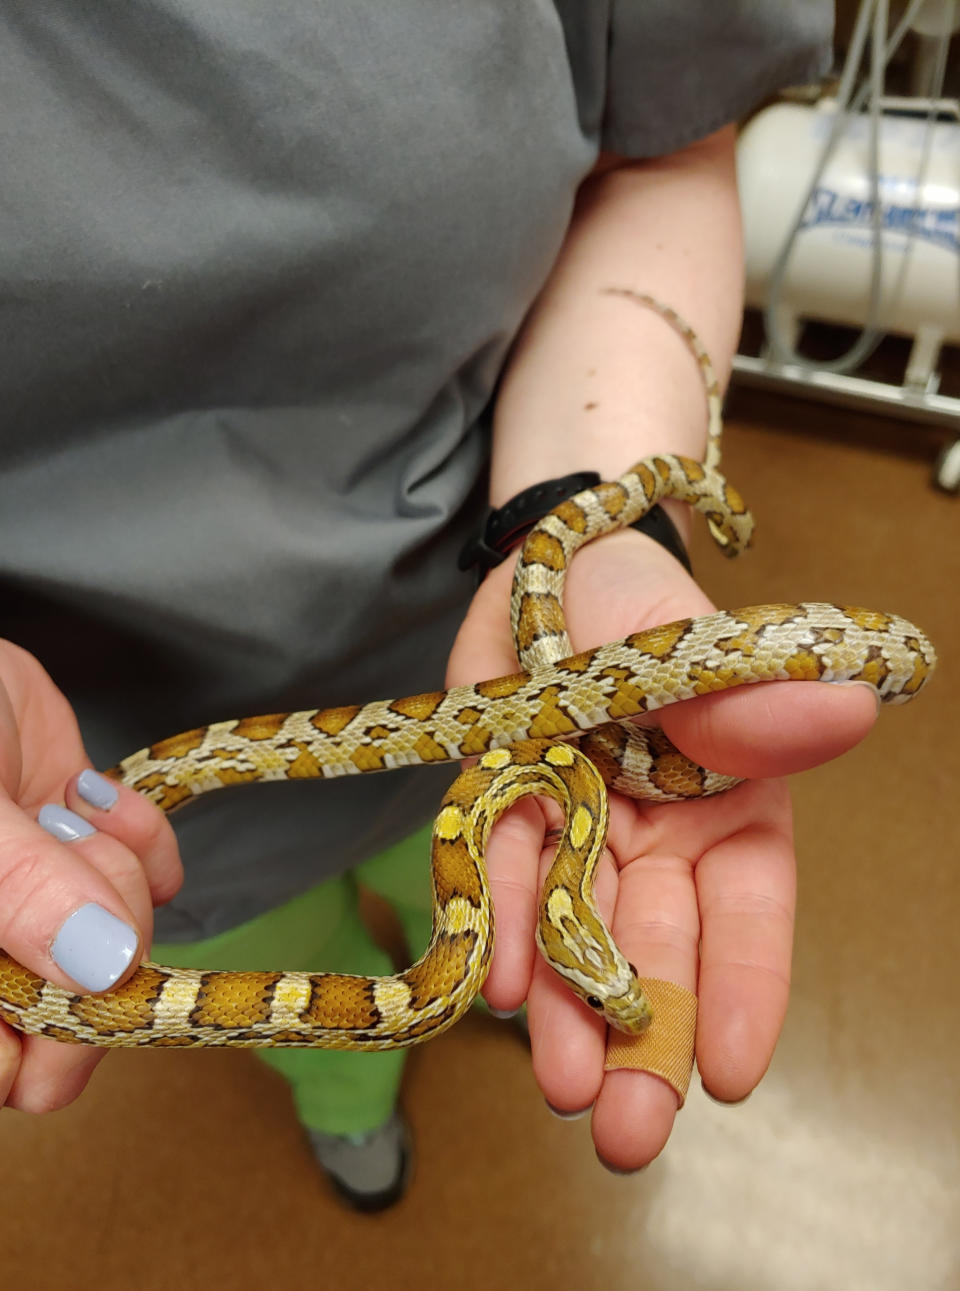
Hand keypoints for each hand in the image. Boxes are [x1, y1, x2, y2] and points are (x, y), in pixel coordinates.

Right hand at [0, 641, 181, 1111]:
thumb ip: (15, 888)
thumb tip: (100, 965)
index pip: (6, 1073)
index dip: (48, 1046)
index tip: (75, 979)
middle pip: (80, 1018)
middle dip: (99, 941)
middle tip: (70, 866)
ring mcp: (38, 903)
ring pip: (126, 944)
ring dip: (110, 870)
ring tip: (58, 815)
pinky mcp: (79, 851)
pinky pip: (151, 877)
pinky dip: (138, 834)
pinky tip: (90, 796)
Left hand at [446, 532, 878, 1170]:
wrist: (549, 567)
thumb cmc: (647, 601)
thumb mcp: (704, 648)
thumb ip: (754, 701)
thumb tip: (845, 709)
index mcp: (728, 806)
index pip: (747, 913)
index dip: (743, 993)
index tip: (735, 1077)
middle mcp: (654, 835)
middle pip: (659, 948)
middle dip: (648, 1039)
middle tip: (628, 1132)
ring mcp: (574, 831)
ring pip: (577, 935)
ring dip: (571, 1014)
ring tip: (565, 1089)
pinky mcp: (500, 812)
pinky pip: (498, 877)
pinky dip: (500, 929)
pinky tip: (505, 989)